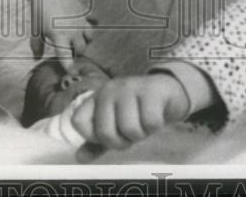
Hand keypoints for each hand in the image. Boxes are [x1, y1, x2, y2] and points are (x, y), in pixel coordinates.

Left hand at [30, 0, 95, 71]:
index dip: (70, 68)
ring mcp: (81, 21)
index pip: (67, 59)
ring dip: (84, 40)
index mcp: (60, 38)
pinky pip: (93, 21)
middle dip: (76, 53)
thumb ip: (37, 47)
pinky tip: (82, 23)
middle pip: (81, 50)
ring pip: (90, 37)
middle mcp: (73, 31)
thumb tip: (36, 59)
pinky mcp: (85, 11)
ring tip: (75, 38)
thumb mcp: (36, 31)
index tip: (73, 73)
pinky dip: (90, 24)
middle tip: (68, 51)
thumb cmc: (39, 11)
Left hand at [70, 73, 189, 150]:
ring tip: (143, 124)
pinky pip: (150, 122)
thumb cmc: (138, 112)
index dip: (93, 137)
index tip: (110, 133)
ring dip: (140, 134)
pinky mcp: (151, 90)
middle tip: (131, 133)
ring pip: (129, 129)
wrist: (167, 93)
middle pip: (105, 132)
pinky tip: (156, 117)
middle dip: (121, 141)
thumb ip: (97, 142)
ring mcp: (130, 88)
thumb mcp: (116, 126)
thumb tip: (80, 158)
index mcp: (96, 98)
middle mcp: (109, 90)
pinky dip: (155, 126)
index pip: (78, 122)